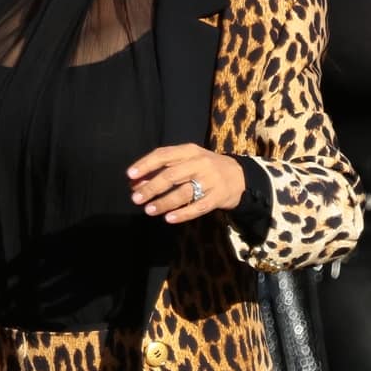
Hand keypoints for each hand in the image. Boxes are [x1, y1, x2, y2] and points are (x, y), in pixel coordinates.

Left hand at [127, 145, 244, 224]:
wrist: (239, 176)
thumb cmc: (205, 168)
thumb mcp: (188, 161)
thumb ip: (164, 169)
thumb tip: (137, 182)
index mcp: (190, 151)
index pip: (164, 155)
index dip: (146, 164)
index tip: (130, 175)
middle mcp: (200, 163)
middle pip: (171, 175)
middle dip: (151, 187)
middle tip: (136, 199)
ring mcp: (210, 180)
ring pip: (183, 192)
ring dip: (164, 202)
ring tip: (149, 210)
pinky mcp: (218, 197)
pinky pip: (198, 207)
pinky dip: (183, 214)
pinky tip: (169, 219)